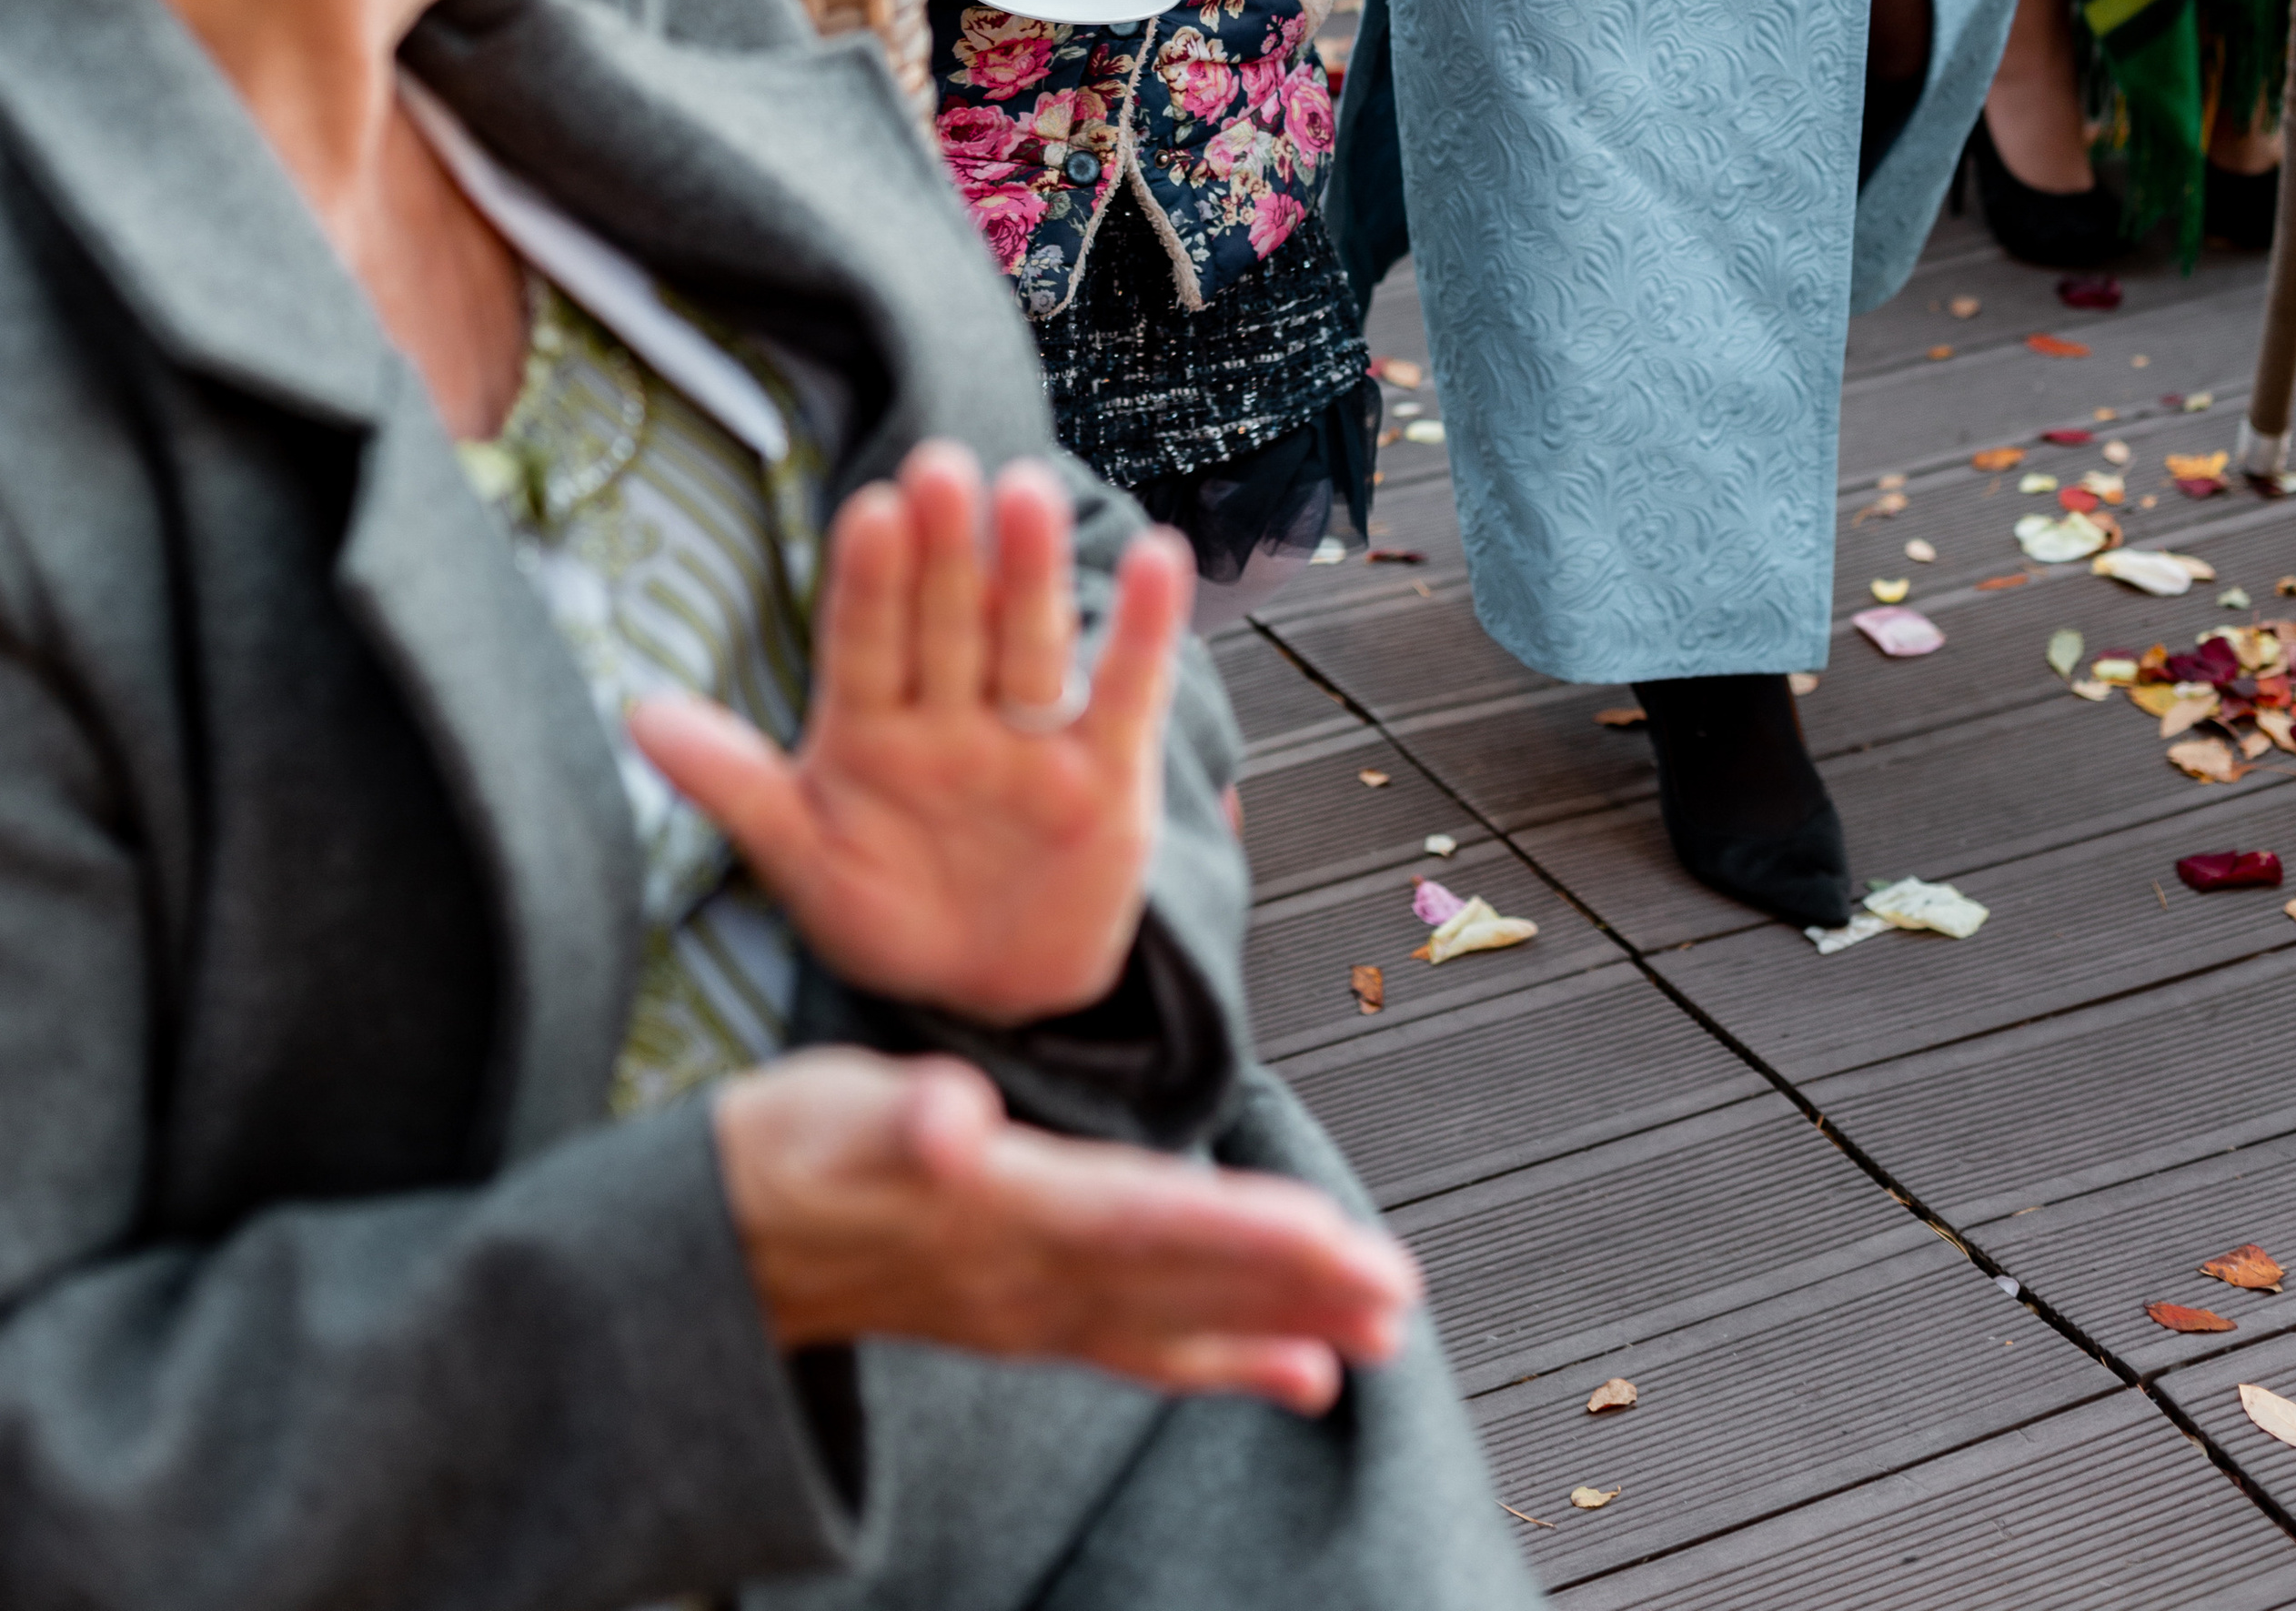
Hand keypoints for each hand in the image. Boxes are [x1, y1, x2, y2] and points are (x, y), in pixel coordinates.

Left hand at [630, 437, 1193, 1026]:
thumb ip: (734, 784)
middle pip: (949, 624)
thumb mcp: (804, 860)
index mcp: (871, 726)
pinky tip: (1161, 561)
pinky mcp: (1107, 775)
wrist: (989, 994)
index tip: (870, 512)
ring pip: (1029, 644)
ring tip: (1028, 495)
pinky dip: (1145, 633)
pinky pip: (1127, 695)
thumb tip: (638, 714)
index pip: (866, 644)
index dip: (869, 583)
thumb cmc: (887, 912)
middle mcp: (953, 714)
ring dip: (1032, 573)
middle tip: (942, 469)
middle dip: (947, 554)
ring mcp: (1031, 739)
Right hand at [713, 1046, 1419, 1403]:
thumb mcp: (823, 1111)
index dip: (1240, 1233)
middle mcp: (1026, 1276)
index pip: (1143, 1221)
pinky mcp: (1019, 1327)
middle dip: (1293, 1288)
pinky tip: (1294, 1373)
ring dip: (1279, 1323)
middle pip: (1182, 1281)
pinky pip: (1139, 1353)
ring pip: (1176, 1320)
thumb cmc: (774, 1156)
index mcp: (999, 1209)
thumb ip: (894, 1119)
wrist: (707, 1252)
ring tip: (1379, 1334)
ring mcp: (1026, 1312)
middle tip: (1398, 1295)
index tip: (1331, 1239)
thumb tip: (949, 1116)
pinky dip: (1222, 1363)